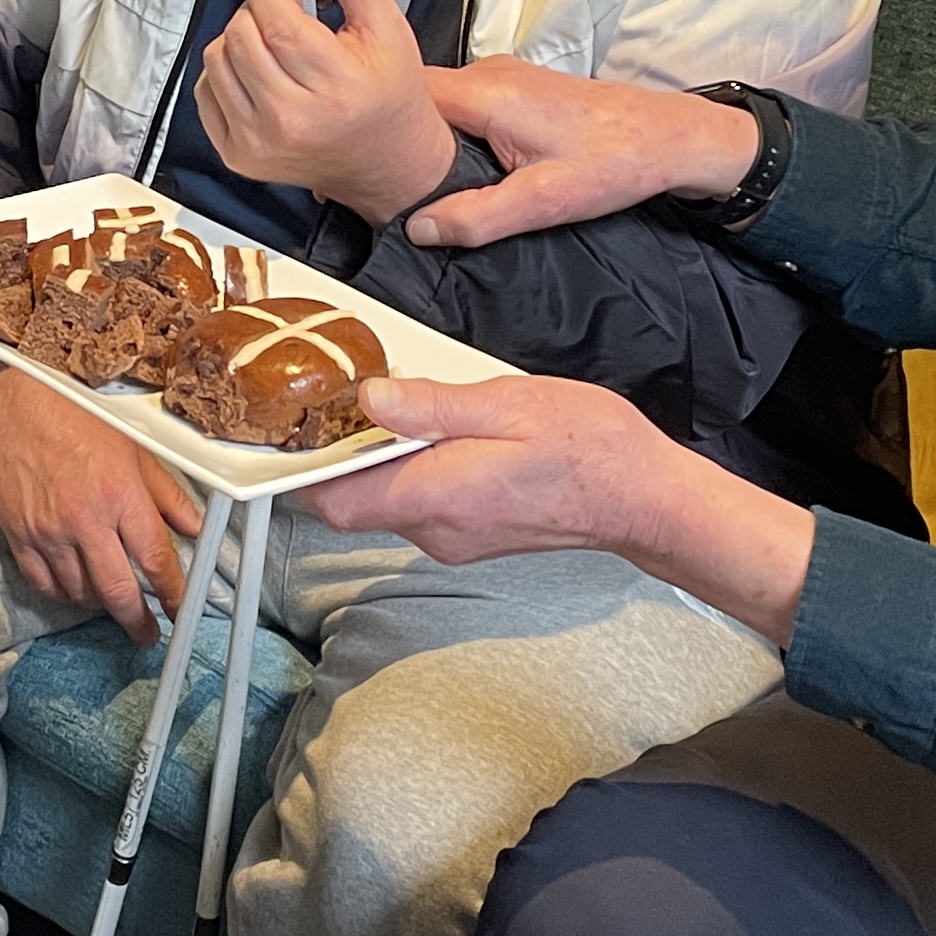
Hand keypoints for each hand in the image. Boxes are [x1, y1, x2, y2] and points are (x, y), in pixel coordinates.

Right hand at [0, 364, 204, 642]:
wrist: (13, 400)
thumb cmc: (74, 416)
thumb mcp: (133, 448)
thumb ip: (166, 493)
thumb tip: (194, 527)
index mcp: (121, 494)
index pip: (156, 559)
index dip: (173, 594)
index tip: (180, 610)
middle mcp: (86, 519)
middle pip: (118, 591)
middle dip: (137, 621)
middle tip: (146, 634)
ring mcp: (49, 532)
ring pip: (80, 593)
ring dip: (99, 604)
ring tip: (110, 599)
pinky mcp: (18, 536)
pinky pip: (44, 584)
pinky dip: (63, 593)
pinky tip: (75, 588)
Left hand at [189, 0, 459, 220]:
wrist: (386, 163)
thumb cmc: (388, 98)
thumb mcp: (388, 27)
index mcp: (335, 86)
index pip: (276, 21)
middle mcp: (291, 120)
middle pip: (240, 35)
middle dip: (255, 8)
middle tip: (281, 11)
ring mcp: (258, 142)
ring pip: (217, 58)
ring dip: (239, 38)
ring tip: (273, 46)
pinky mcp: (238, 154)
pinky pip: (206, 90)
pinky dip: (226, 71)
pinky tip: (258, 73)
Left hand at [316, 372, 815, 642]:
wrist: (645, 498)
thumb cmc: (591, 448)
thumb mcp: (510, 404)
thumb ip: (434, 406)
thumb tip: (371, 401)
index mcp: (439, 496)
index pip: (337, 502)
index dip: (302, 470)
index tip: (290, 428)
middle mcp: (437, 529)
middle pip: (355, 501)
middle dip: (338, 455)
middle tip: (338, 398)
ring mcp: (454, 537)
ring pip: (387, 499)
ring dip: (379, 458)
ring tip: (392, 403)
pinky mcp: (471, 534)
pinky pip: (420, 502)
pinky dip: (411, 468)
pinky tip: (433, 431)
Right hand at [405, 61, 761, 247]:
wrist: (670, 138)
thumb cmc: (618, 160)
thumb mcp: (544, 201)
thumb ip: (477, 217)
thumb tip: (421, 228)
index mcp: (487, 92)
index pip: (402, 96)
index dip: (376, 128)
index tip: (363, 164)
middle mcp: (490, 74)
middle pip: (415, 99)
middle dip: (398, 138)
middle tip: (387, 182)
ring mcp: (503, 77)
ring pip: (439, 104)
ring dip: (428, 138)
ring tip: (424, 180)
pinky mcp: (517, 89)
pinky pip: (464, 105)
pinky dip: (454, 134)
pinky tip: (462, 168)